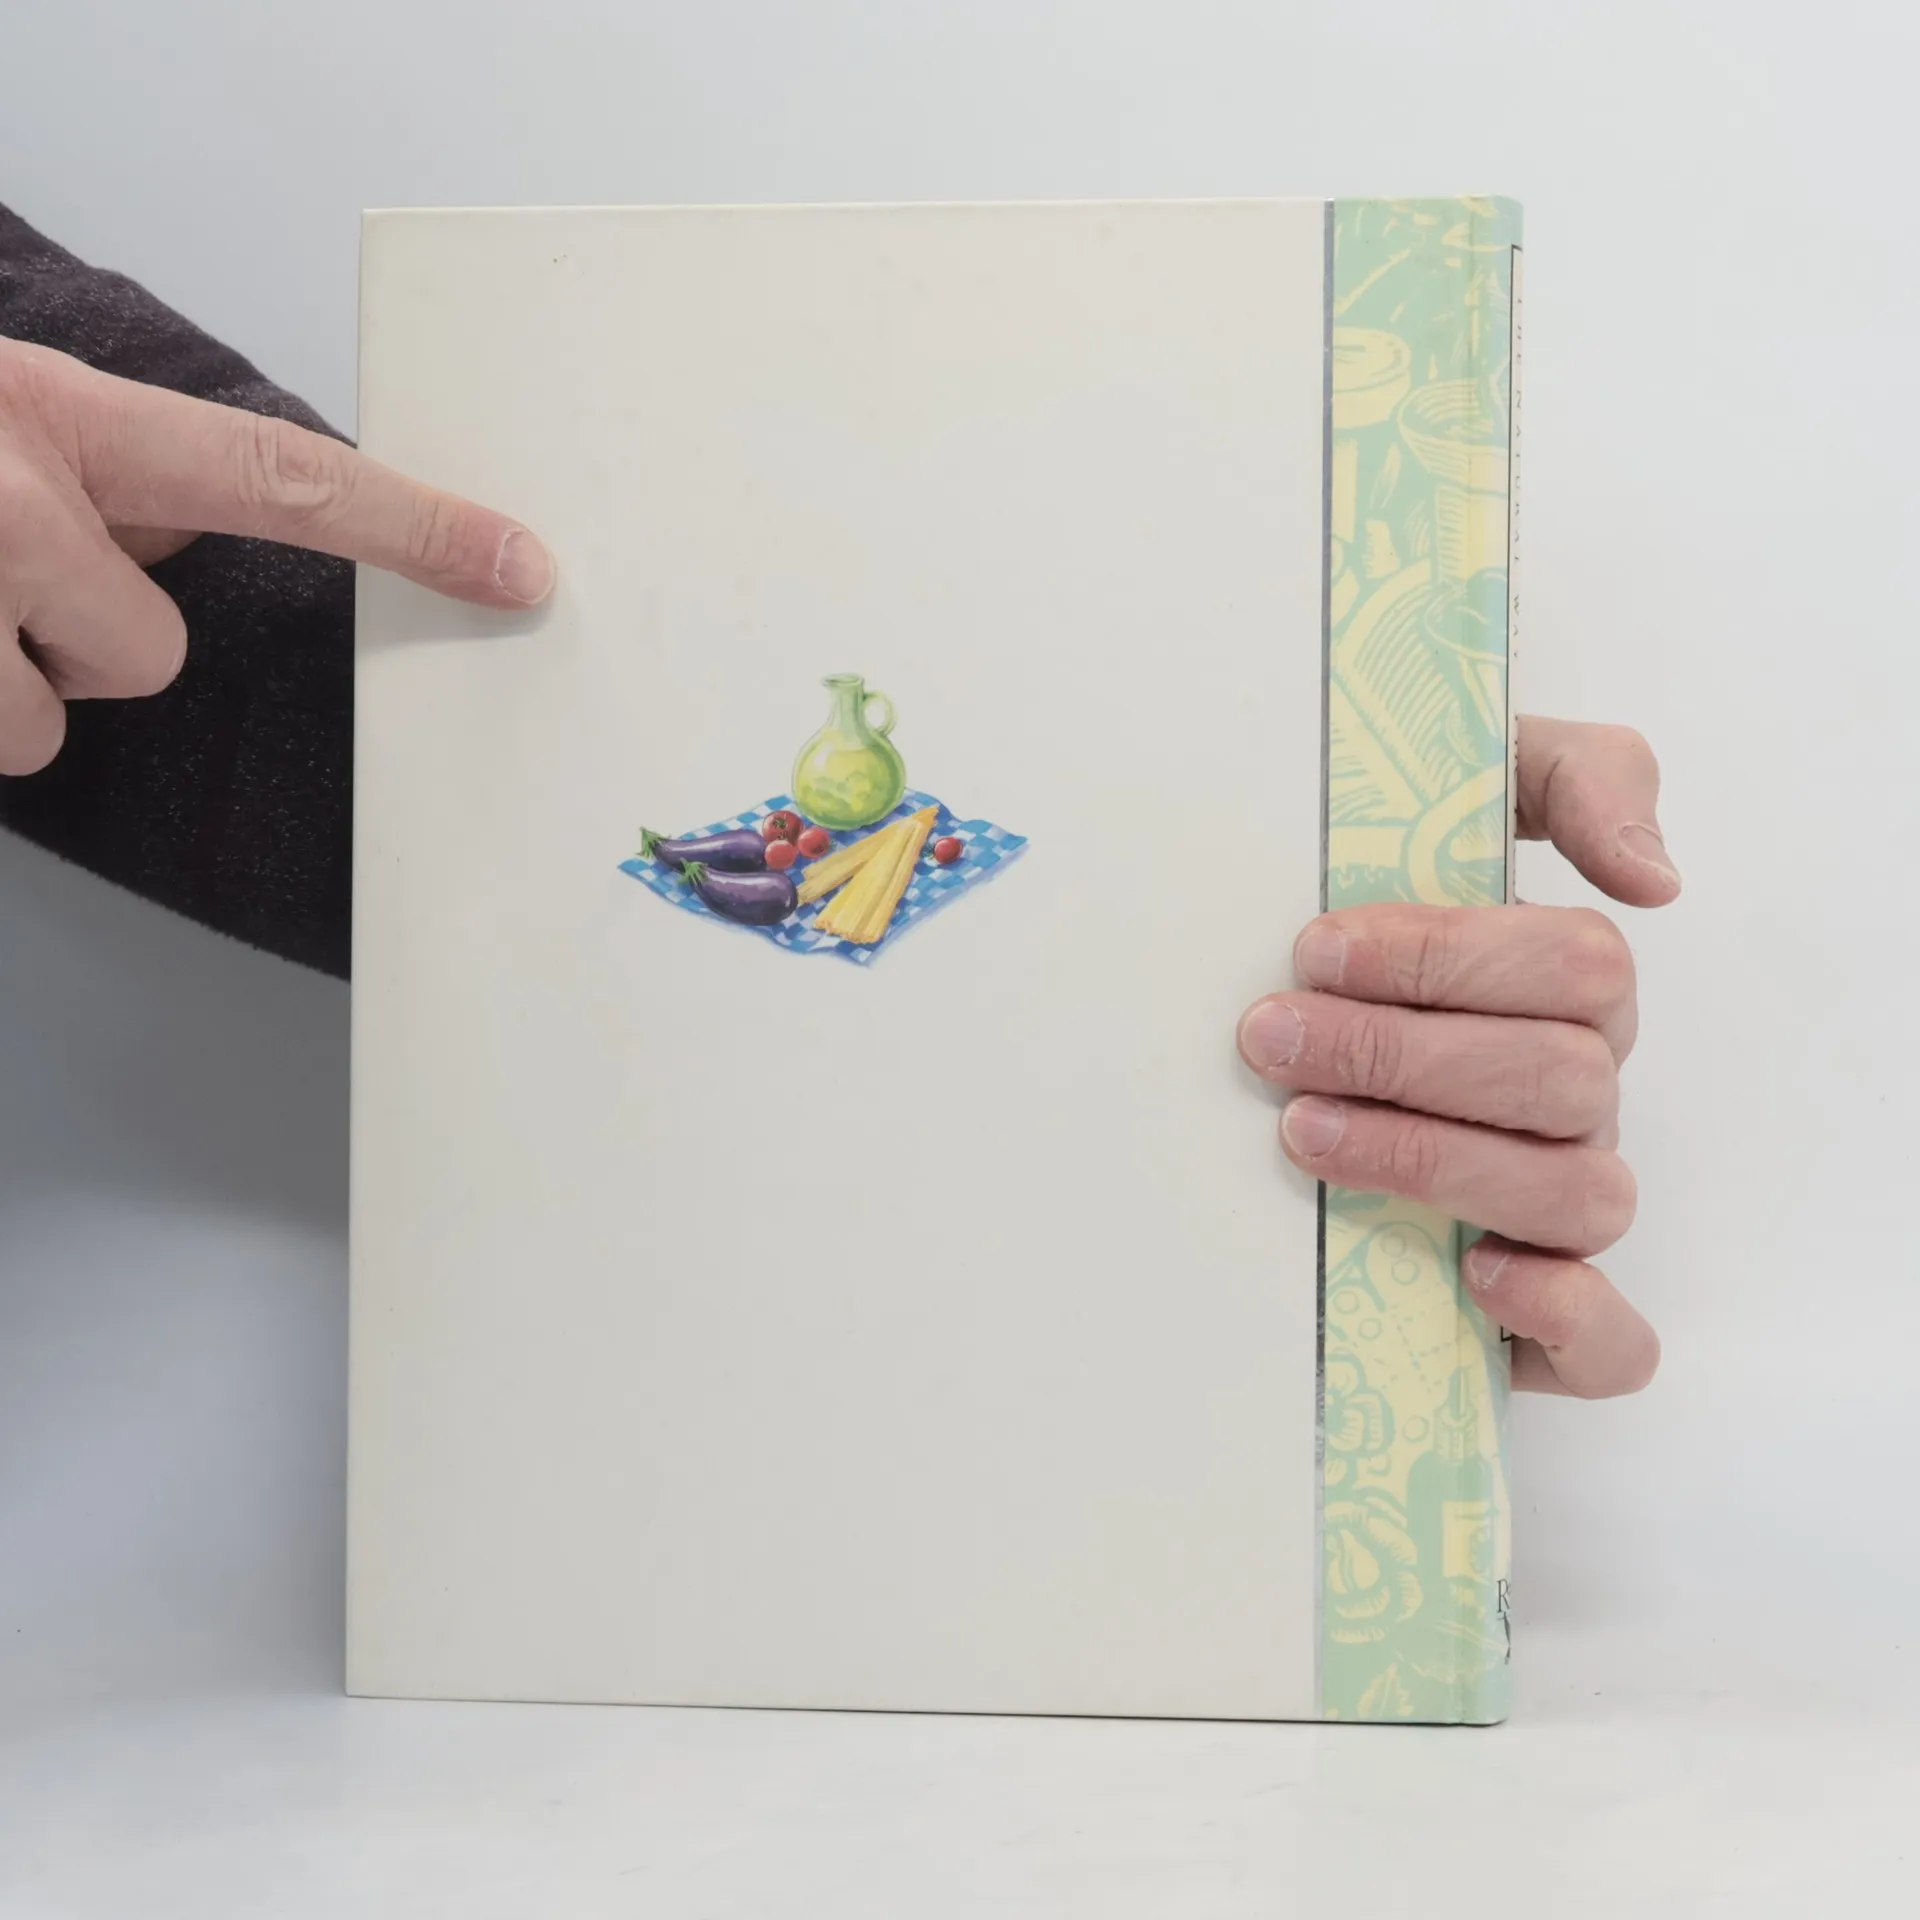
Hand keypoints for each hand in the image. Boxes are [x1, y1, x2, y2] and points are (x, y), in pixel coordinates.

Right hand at [0, 337, 552, 775]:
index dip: (407, 527)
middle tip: (6, 584)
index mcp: (65, 412)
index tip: (515, 564)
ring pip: (57, 716)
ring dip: (11, 680)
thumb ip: (126, 471)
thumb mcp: (13, 413)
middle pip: (153, 654)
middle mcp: (14, 490)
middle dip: (89, 643)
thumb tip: (198, 537)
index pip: (277, 476)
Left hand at [1236, 717, 1678, 1397]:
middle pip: (1564, 1076)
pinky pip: (1613, 1344)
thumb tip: (1656, 876)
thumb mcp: (1465, 807)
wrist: (1286, 1037)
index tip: (1314, 948)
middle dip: (1403, 1053)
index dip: (1446, 956)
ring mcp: (1563, 1203)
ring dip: (1439, 1161)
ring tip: (1304, 1133)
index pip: (1572, 964)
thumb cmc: (1370, 931)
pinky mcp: (1542, 1310)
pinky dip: (1567, 1315)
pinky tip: (1479, 1274)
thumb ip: (1576, 781)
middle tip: (1273, 1039)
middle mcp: (1579, 1095)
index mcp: (1568, 989)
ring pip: (1583, 1194)